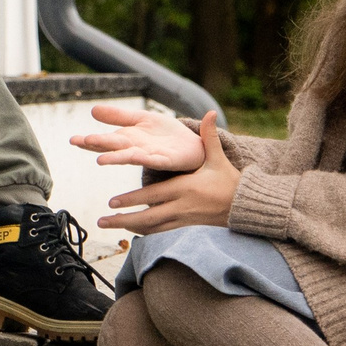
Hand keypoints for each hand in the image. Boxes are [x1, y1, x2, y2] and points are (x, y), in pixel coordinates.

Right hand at [70, 101, 206, 172]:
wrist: (192, 146)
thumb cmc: (165, 135)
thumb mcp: (140, 119)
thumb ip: (118, 116)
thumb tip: (92, 110)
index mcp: (127, 139)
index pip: (104, 140)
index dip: (88, 141)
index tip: (72, 140)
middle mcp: (134, 149)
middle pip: (114, 147)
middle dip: (99, 145)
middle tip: (83, 142)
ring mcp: (149, 156)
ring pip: (129, 157)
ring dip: (116, 158)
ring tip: (101, 159)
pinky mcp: (166, 160)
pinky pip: (154, 159)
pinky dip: (144, 159)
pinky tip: (136, 156)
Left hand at [96, 111, 241, 233]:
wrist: (243, 207)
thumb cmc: (229, 181)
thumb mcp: (219, 159)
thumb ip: (210, 137)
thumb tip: (211, 113)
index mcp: (185, 188)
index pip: (153, 195)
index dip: (132, 200)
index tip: (112, 201)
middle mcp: (181, 206)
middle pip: (147, 217)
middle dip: (123, 219)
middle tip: (101, 220)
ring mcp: (182, 219)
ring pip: (151, 227)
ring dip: (128, 228)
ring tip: (107, 226)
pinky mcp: (184, 227)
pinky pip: (159, 232)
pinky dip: (143, 232)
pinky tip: (129, 230)